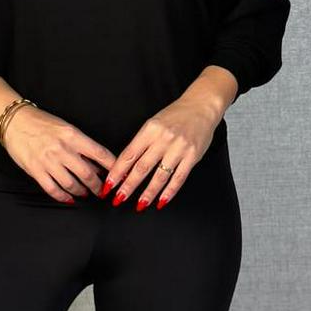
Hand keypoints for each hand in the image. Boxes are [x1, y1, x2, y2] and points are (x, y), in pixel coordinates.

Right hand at [3, 105, 116, 202]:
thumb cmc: (41, 122)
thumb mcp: (65, 128)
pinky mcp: (36, 171)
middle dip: (97, 186)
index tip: (119, 175)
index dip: (112, 167)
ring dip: (81, 192)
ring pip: (72, 184)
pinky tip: (68, 198)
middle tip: (101, 191)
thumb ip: (80, 145)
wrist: (15, 120)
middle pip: (88, 174)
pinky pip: (53, 189)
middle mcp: (62, 149)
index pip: (100, 153)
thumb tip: (96, 163)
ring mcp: (48, 161)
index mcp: (73, 135)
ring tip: (85, 193)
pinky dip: (63, 197)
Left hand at [99, 95, 217, 210]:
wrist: (201, 106)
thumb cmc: (175, 115)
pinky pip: (178, 178)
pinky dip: (169, 192)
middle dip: (128, 185)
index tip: (109, 184)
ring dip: (148, 193)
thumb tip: (127, 165)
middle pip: (142, 167)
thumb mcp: (153, 123)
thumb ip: (142, 142)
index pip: (129, 154)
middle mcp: (163, 138)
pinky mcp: (192, 156)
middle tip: (118, 198)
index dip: (117, 171)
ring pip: (160, 176)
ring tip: (139, 205)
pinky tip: (161, 201)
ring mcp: (179, 148)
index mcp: (150, 129)